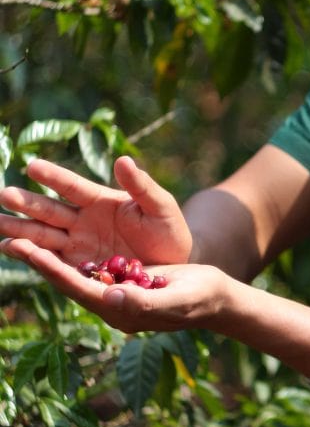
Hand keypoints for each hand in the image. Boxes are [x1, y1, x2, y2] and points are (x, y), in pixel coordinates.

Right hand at [0, 156, 192, 266]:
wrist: (174, 265)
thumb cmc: (168, 230)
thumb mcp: (160, 206)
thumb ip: (142, 186)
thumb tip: (123, 160)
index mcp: (101, 200)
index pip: (72, 186)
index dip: (54, 177)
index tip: (32, 166)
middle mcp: (83, 220)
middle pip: (50, 211)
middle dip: (27, 203)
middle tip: (3, 195)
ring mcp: (78, 244)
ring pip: (44, 235)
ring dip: (20, 230)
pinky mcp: (79, 266)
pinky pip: (53, 261)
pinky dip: (32, 256)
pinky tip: (10, 249)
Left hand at [0, 235, 230, 334]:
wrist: (214, 298)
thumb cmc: (200, 299)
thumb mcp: (176, 299)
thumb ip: (144, 300)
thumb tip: (111, 295)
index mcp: (119, 309)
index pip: (77, 288)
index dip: (50, 269)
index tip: (27, 249)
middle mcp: (109, 302)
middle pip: (65, 279)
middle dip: (37, 260)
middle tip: (7, 239)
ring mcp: (112, 291)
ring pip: (71, 270)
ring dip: (45, 254)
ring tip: (15, 237)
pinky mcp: (119, 279)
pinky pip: (85, 265)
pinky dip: (65, 251)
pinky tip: (49, 239)